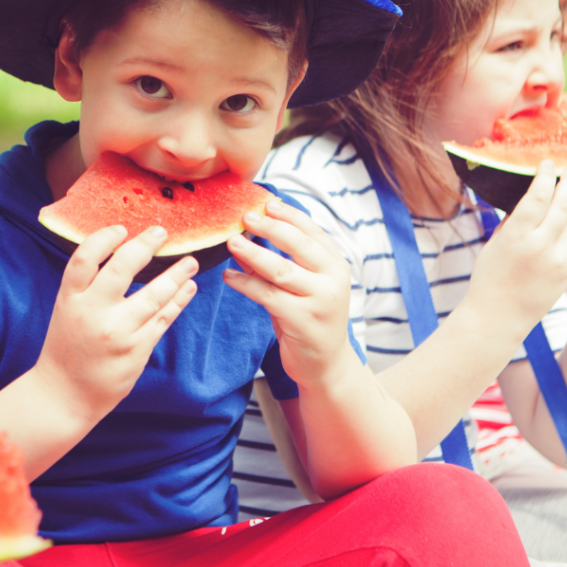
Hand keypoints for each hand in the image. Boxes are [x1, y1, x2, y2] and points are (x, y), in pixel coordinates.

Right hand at [35, 225, 198, 420]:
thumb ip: (89, 285)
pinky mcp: (137, 350)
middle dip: (145, 245)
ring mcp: (117, 332)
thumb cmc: (67, 346)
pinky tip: (188, 288)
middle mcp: (93, 313)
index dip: (103, 238)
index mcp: (70, 299)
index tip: (121, 229)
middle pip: (122, 268)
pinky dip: (179, 300)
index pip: (84, 258)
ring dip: (176, 275)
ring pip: (153, 294)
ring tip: (191, 262)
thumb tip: (122, 250)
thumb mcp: (66, 309)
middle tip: (161, 232)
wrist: (65, 395)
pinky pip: (164, 318)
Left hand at [223, 199, 351, 386]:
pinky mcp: (302, 320)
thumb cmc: (310, 317)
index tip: (267, 202)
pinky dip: (245, 283)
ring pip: (280, 269)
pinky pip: (267, 295)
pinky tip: (230, 276)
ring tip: (232, 241)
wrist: (326, 364)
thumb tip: (252, 233)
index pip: (312, 231)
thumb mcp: (306, 285)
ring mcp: (320, 300)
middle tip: (246, 216)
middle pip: (298, 245)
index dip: (289, 215)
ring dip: (253, 253)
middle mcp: (333, 279)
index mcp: (336, 264)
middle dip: (270, 227)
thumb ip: (286, 262)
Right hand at [467, 161, 566, 334]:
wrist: (498, 316)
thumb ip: (513, 222)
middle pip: (561, 205)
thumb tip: (527, 200)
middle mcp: (539, 245)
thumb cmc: (489, 277)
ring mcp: (556, 260)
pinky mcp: (565, 273)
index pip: (537, 197)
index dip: (545, 177)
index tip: (549, 163)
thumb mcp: (495, 244)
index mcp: (516, 235)